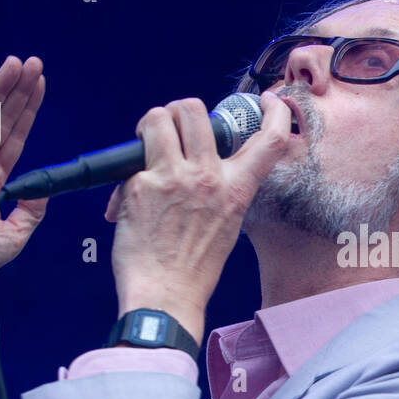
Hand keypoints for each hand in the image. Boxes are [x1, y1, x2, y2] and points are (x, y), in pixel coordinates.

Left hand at [104, 91, 291, 344]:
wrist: (165, 296)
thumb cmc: (193, 268)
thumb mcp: (226, 223)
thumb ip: (221, 187)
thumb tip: (201, 160)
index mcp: (236, 188)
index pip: (269, 140)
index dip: (274, 111)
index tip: (270, 101)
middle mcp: (208, 177)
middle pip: (194, 109)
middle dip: (177, 111)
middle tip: (168, 130)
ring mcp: (172, 178)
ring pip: (157, 118)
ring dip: (148, 126)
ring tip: (145, 148)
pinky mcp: (139, 185)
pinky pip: (129, 160)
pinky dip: (124, 176)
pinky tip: (126, 203)